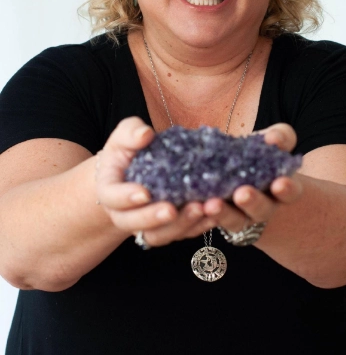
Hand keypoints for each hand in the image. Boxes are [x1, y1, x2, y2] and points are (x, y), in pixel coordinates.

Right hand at [95, 117, 216, 245]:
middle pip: (134, 223)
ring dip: (181, 225)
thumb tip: (145, 134)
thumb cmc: (129, 149)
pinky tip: (213, 214)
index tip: (144, 193)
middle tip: (172, 210)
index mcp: (110, 190)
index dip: (126, 198)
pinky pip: (182, 233)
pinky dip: (198, 226)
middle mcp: (124, 213)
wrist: (139, 168)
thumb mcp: (125, 136)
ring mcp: (147, 224)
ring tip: (201, 209)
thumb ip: (130, 133)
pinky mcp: (169, 227)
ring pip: (159, 235)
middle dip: (153, 219)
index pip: (112, 197)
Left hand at [202, 123, 302, 238]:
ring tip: (211, 204)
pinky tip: (193, 205)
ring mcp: (240, 215)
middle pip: (261, 210)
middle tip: (243, 194)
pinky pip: (209, 220)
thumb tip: (274, 139)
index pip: (290, 192)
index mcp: (280, 189)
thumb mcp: (272, 142)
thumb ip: (279, 137)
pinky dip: (200, 214)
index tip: (280, 183)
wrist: (235, 169)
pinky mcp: (216, 216)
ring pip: (234, 220)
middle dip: (253, 202)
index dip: (287, 190)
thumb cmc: (259, 154)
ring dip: (222, 213)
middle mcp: (263, 207)